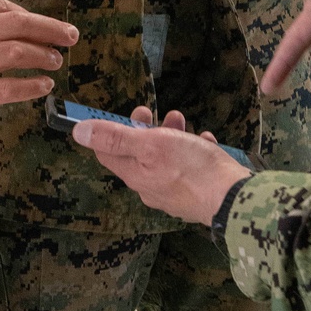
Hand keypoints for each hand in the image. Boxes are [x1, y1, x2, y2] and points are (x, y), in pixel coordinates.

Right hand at [0, 0, 77, 149]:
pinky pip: (7, 87)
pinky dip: (31, 85)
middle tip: (70, 36)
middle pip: (17, 22)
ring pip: (16, 51)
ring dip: (44, 55)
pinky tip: (43, 87)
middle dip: (49, 28)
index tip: (42, 26)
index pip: (0, 7)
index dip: (28, 16)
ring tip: (57, 62)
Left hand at [72, 105, 247, 224]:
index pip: (107, 154)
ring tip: (184, 122)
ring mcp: (173, 194)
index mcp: (135, 175)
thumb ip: (114, 137)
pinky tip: (206, 142)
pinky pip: (189, 169)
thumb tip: (77, 132)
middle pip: (139, 155)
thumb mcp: (150, 143)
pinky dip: (194, 152)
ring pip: (165, 160)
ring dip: (173, 136)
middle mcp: (150, 188)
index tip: (130, 113)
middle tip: (162, 114)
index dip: (111, 131)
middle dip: (149, 129)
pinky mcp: (196, 195)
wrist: (232, 198)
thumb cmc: (189, 167)